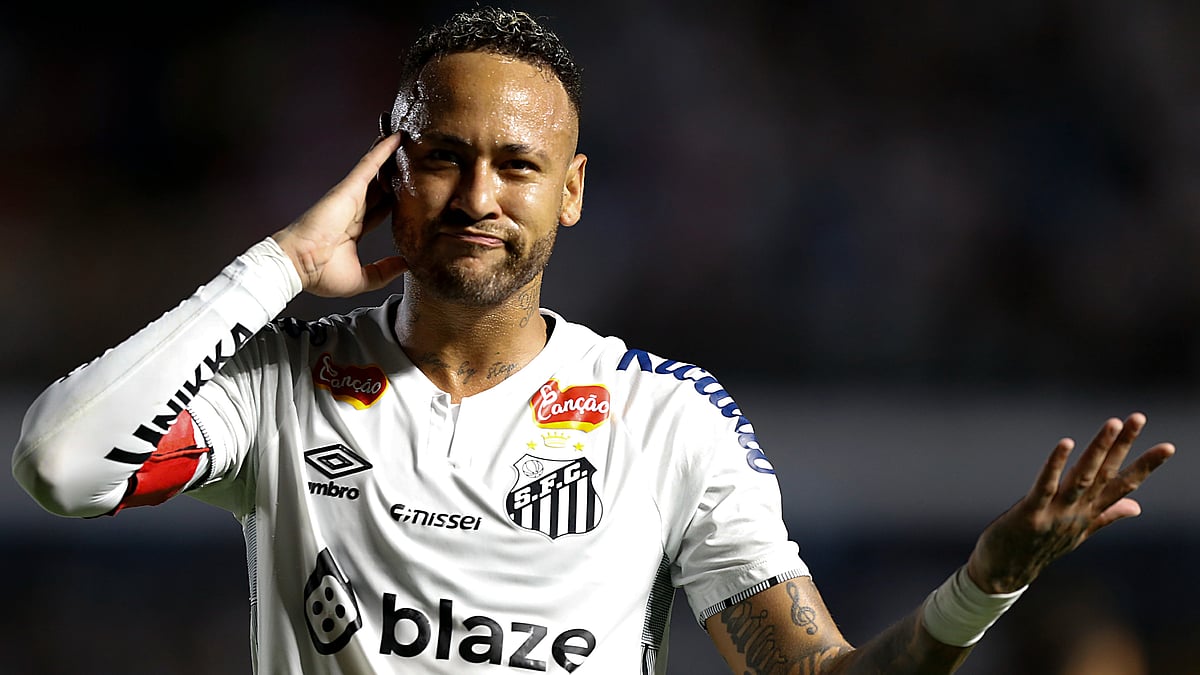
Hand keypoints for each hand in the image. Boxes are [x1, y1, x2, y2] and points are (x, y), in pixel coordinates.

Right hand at [272, 133, 407, 297]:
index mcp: (354, 229)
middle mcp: (354, 209)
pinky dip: (383, 150)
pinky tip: (397, 137)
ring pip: (377, 171)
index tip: (412, 194)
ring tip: (410, 139)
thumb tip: (408, 263)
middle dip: (396, 175)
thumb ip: (385, 271)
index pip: (381, 210)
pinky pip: (370, 164)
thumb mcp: (362, 278)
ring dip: (392, 156)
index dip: (396, 201)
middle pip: (381, 187)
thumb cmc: (320, 274)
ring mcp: (351, 197)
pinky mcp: (349, 188)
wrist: (299, 265)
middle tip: (416, 160)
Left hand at [966, 412, 1174, 593]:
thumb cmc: (1042, 547)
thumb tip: (1137, 506)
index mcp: (1091, 512)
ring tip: (1112, 423)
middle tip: (1139, 417)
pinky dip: (1056, 464)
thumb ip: (1107, 515)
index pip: (1124, 484)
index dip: (1146, 466)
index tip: (1168, 445)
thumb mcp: (1080, 531)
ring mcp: (1057, 513)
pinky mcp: (1032, 513)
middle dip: (1122, 444)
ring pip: (1082, 477)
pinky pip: (1046, 485)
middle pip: (1105, 473)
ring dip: (1098, 450)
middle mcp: (1079, 511)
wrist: (1007, 572)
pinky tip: (1066, 443)